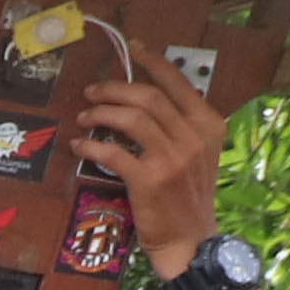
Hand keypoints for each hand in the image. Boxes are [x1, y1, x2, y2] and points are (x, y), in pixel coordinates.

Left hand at [72, 73, 231, 269]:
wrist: (191, 241)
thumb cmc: (188, 197)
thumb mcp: (198, 154)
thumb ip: (179, 125)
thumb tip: (143, 98)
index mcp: (209, 125)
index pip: (178, 82)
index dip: (152, 62)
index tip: (133, 49)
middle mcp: (194, 137)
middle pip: (148, 96)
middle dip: (114, 89)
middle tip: (92, 93)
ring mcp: (173, 158)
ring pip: (130, 118)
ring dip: (101, 113)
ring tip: (85, 117)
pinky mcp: (149, 180)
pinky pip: (113, 151)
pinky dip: (91, 145)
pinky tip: (81, 145)